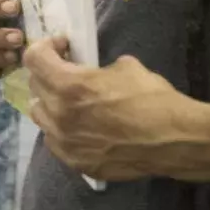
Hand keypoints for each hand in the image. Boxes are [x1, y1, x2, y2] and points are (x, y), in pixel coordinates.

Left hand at [24, 36, 209, 182]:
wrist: (174, 141)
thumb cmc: (153, 99)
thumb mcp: (127, 67)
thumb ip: (99, 69)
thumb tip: (96, 73)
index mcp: (70, 87)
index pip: (34, 59)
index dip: (45, 47)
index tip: (62, 47)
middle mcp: (60, 116)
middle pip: (35, 86)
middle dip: (49, 73)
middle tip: (67, 70)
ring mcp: (66, 143)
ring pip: (41, 116)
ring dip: (50, 103)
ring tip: (71, 101)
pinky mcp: (76, 163)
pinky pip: (55, 141)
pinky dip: (62, 129)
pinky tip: (81, 126)